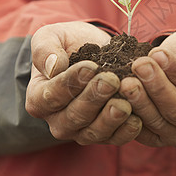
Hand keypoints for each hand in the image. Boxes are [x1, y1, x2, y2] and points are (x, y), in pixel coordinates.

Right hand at [26, 21, 141, 145]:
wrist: (95, 51)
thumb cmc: (69, 43)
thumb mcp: (51, 37)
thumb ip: (45, 49)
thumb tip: (53, 67)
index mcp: (38, 99)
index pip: (50, 96)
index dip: (70, 83)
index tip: (90, 67)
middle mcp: (57, 120)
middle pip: (73, 116)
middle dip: (94, 98)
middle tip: (111, 80)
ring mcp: (81, 131)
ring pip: (93, 132)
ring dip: (110, 118)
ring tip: (125, 103)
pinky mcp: (105, 135)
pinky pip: (114, 138)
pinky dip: (126, 131)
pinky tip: (137, 118)